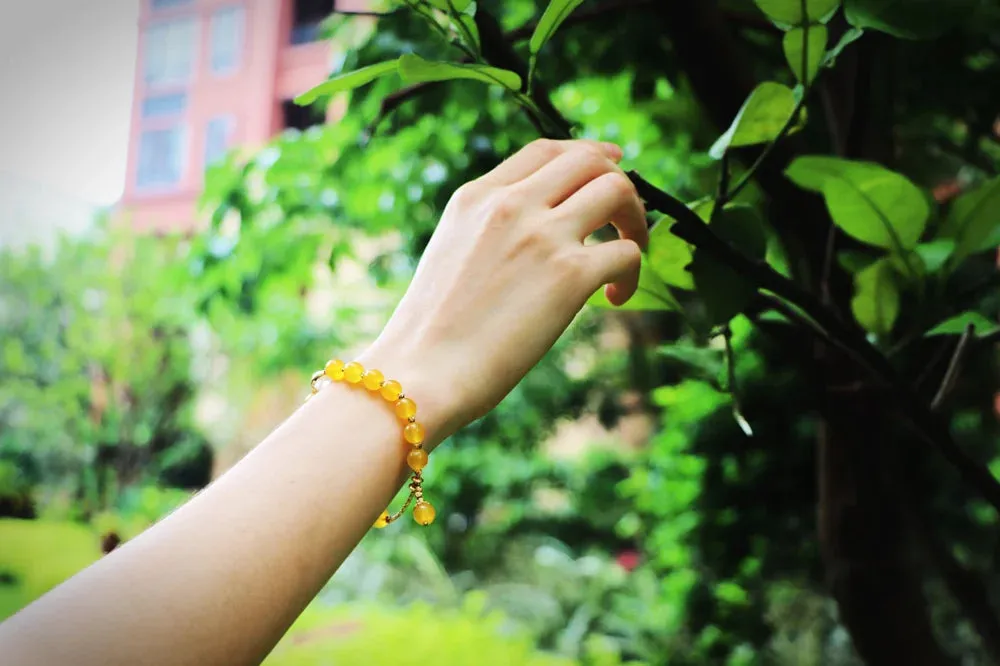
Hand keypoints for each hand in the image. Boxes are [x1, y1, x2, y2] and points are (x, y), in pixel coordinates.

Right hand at [359, 139, 647, 444]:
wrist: (421, 372)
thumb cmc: (430, 332)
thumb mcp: (451, 253)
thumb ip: (490, 229)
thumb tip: (538, 234)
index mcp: (477, 197)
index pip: (545, 150)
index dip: (587, 154)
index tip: (609, 166)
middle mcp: (511, 205)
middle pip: (591, 159)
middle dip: (620, 182)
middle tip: (625, 220)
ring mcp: (543, 236)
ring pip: (618, 191)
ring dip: (635, 220)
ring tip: (629, 253)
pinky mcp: (570, 275)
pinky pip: (627, 252)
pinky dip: (632, 274)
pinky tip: (614, 298)